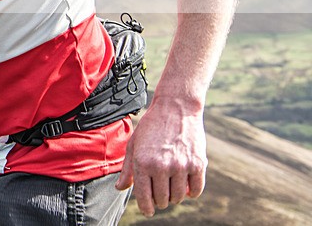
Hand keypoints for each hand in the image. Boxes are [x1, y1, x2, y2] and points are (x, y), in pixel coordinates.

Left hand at [115, 97, 207, 215]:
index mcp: (142, 163)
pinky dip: (191, 191)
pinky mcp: (198, 164)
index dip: (146, 208)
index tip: (149, 210)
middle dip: (160, 200)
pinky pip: (196, 190)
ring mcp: (181, 166)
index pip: (144, 197)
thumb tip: (120, 188)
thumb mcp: (134, 145)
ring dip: (175, 195)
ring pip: (178, 197)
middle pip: (162, 200)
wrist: (176, 108)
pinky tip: (185, 184)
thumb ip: (127, 169)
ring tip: (172, 183)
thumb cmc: (151, 127)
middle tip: (160, 191)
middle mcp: (161, 166)